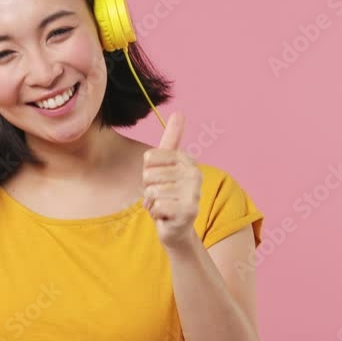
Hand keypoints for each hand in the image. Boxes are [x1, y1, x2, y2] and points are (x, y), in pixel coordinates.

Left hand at [143, 112, 201, 249]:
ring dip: (152, 204)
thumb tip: (180, 112)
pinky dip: (156, 215)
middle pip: (148, 176)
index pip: (149, 157)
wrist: (176, 228)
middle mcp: (194, 173)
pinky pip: (156, 207)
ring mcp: (193, 192)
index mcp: (187, 159)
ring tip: (164, 206)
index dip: (147, 172)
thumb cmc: (167, 194)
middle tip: (162, 197)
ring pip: (151, 192)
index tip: (160, 180)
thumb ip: (171, 139)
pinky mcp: (189, 211)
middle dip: (148, 190)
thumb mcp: (165, 165)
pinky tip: (167, 216)